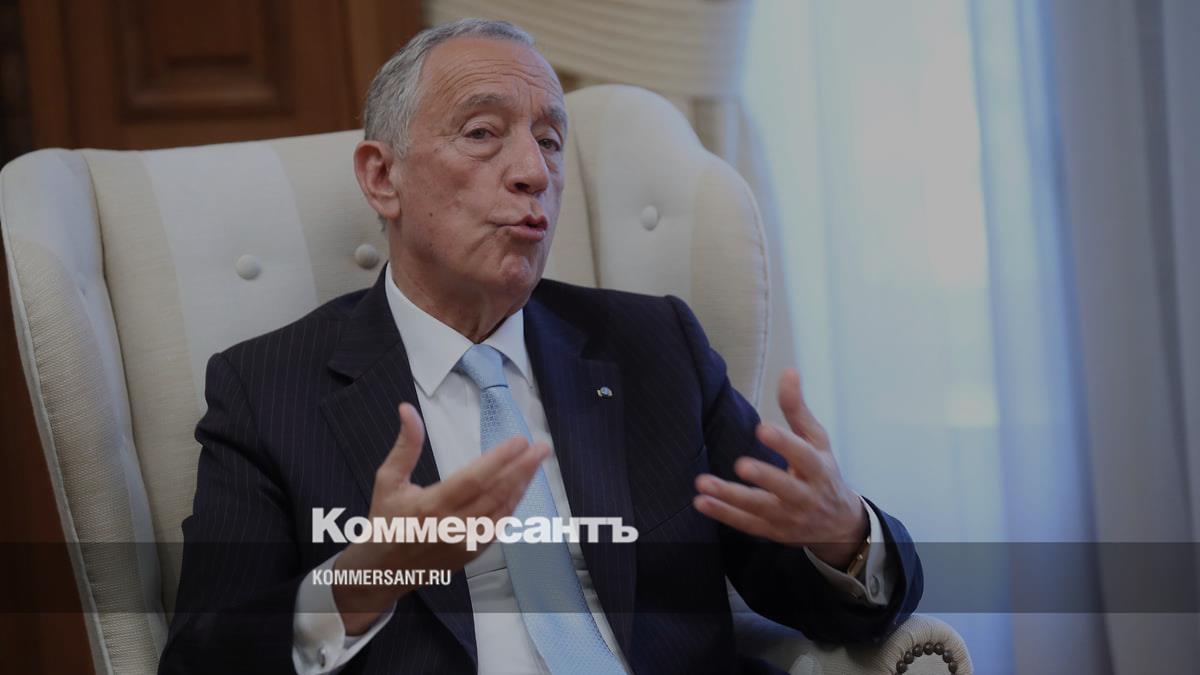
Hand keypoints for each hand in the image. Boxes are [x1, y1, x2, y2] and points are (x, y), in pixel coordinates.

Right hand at [334, 402, 547, 633]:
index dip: (499, 459)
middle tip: (541, 448)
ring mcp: (464, 542)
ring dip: (522, 485)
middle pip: (495, 493)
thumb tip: (407, 409)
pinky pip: (499, 526)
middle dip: (522, 468)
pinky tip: (521, 488)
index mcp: (430, 505)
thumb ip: (406, 445)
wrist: (382, 571)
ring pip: (501, 510)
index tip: (518, 441)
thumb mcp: (388, 479)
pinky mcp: (472, 553)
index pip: (474, 479)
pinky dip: (512, 506)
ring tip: (536, 463)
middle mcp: (451, 526)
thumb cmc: (385, 521)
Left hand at [693, 368, 867, 568]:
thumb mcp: (817, 440)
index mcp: (818, 469)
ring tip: (703, 484)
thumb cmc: (823, 472)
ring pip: (759, 509)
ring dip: (730, 497)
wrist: (838, 523)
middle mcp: (805, 496)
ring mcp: (788, 517)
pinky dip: (723, 514)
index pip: (802, 456)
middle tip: (740, 464)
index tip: (763, 429)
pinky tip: (701, 502)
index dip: (784, 443)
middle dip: (763, 477)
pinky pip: (746, 524)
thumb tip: (788, 371)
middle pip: (783, 488)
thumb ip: (798, 409)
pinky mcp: (772, 531)